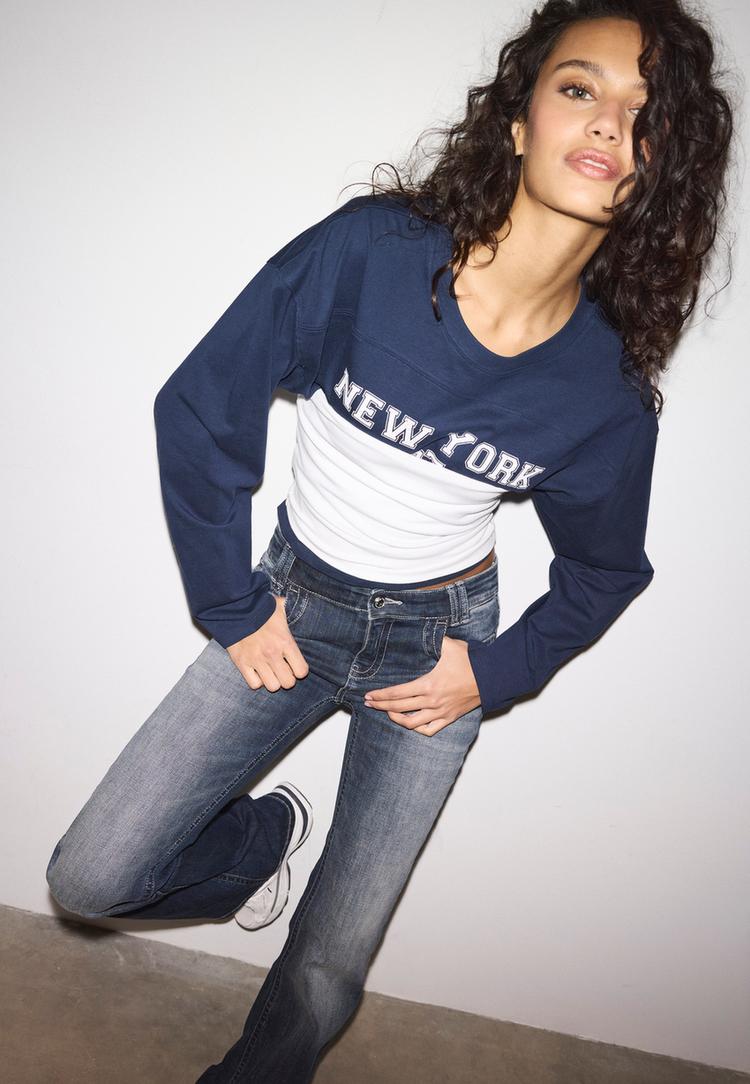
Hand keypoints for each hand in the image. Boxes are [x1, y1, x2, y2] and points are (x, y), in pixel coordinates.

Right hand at [226, 595, 308, 691]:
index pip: (301, 671)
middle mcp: (272, 653)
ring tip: (271, 672)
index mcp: (285, 641)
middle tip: (283, 670)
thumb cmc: (260, 608)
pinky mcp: (241, 663)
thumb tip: (296, 606)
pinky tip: (258, 671)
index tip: (295, 665)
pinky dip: (257, 681)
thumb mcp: (281, 607)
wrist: (234, 608)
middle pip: (288, 683)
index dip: (300, 670)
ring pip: (272, 686)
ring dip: (273, 681)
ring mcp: (256, 660)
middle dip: (288, 678)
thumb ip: (292, 611)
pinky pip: (254, 684)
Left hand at [363, 635, 480, 734]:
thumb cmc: (471, 661)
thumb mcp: (449, 645)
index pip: (398, 693)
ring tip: (387, 713)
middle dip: (381, 706)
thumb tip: (417, 626)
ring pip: (412, 723)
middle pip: (400, 708)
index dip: (381, 695)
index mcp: (429, 684)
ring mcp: (441, 712)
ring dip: (396, 719)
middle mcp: (432, 701)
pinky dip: (416, 729)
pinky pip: (429, 730)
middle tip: (369, 703)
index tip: (369, 695)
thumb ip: (431, 638)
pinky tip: (409, 723)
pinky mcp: (449, 718)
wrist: (491, 677)